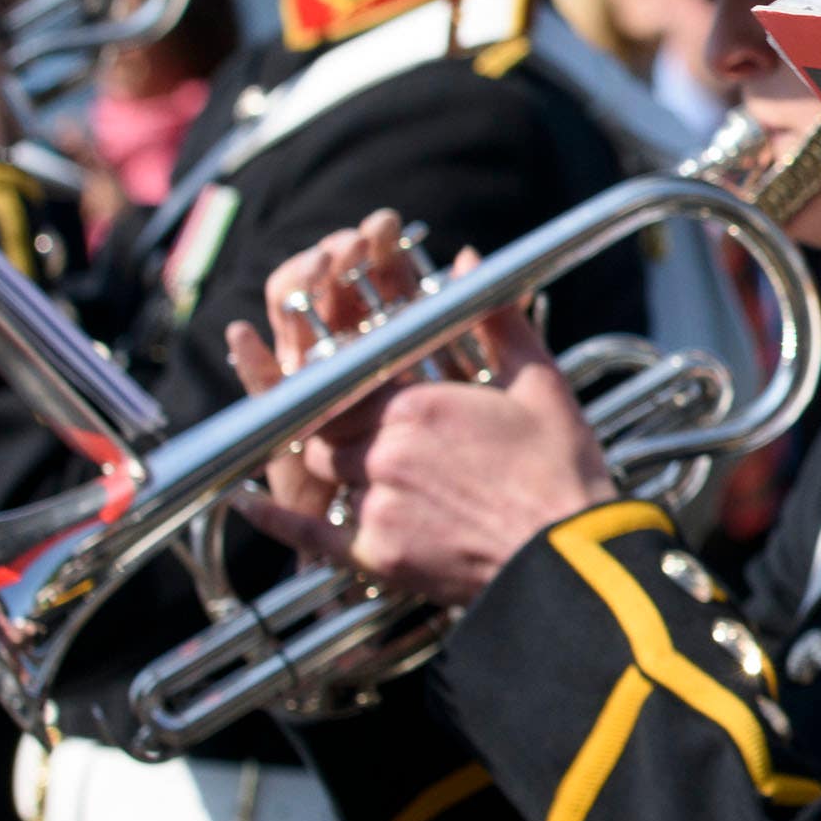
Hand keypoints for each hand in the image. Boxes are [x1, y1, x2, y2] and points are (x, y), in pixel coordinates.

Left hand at [225, 217, 615, 607]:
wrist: (570, 558)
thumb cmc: (563, 471)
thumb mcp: (539, 383)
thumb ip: (496, 321)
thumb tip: (465, 262)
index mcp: (414, 405)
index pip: (346, 378)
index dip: (345, 375)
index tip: (351, 374)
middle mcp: (382, 453)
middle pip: (326, 426)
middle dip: (337, 420)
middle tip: (361, 420)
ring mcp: (375, 507)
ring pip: (323, 474)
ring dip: (333, 464)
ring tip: (360, 461)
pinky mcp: (377, 556)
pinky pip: (309, 536)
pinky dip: (275, 522)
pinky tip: (251, 504)